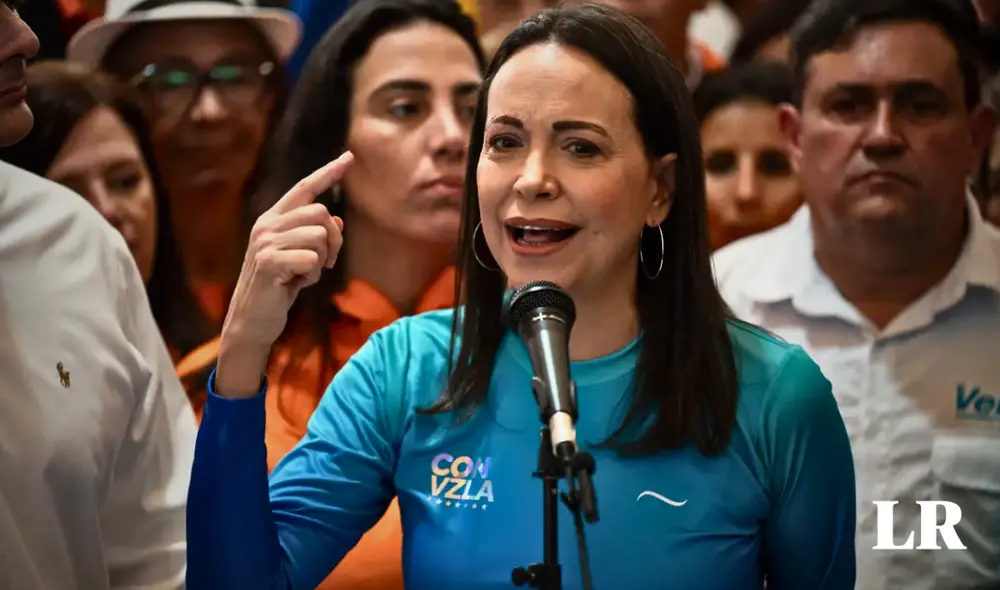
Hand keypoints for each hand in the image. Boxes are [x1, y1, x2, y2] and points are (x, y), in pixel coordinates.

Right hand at [216, 152, 352, 396]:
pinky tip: (295, 285)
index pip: (305, 188)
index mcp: (273, 219)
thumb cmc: (279, 288)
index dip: (328, 173)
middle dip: (335, 241)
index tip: (349, 157)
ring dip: (321, 261)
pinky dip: (312, 276)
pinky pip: (312, 259)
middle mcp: (267, 224)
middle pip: (321, 213)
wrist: (252, 319)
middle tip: (326, 264)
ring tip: (304, 275)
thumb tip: (336, 218)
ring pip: (319, 236)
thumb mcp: (301, 259)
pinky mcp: (269, 261)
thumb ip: (315, 237)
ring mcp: (265, 241)